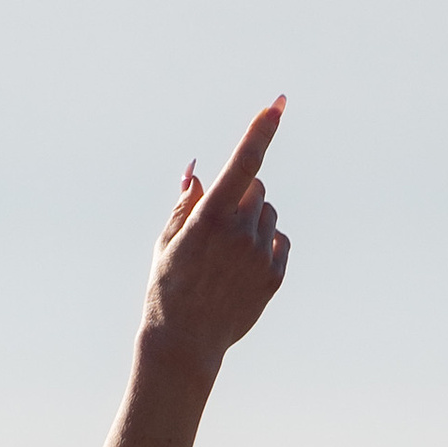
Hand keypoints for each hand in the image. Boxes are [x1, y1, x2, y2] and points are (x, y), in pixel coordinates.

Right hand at [142, 100, 289, 374]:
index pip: (243, 162)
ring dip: (253, 220)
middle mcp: (239, 232)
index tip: (278, 102)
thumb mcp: (167, 241)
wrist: (184, 344)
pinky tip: (242, 267)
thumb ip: (187, 203)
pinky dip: (265, 244)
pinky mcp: (274, 275)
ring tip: (227, 253)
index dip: (262, 128)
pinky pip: (280, 241)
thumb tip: (199, 172)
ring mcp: (259, 254)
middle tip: (218, 226)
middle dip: (241, 196)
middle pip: (256, 187)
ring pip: (269, 213)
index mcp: (209, 218)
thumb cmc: (168, 288)